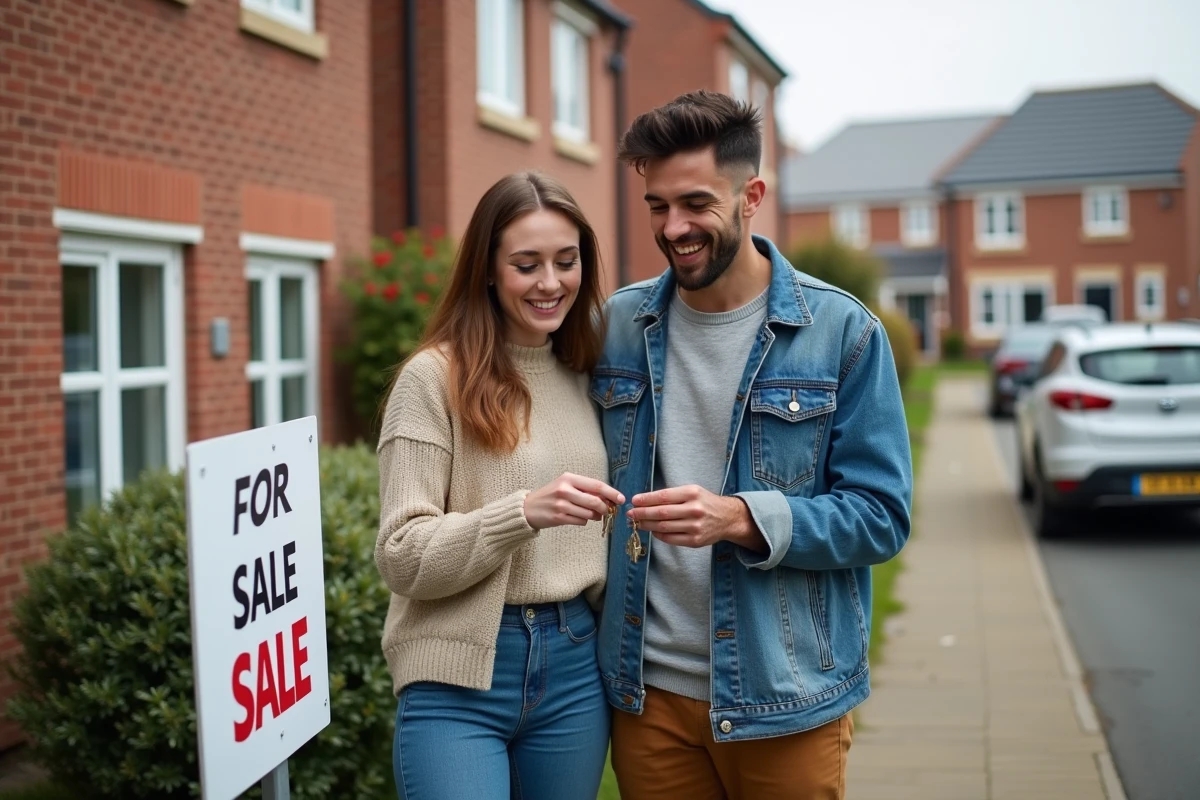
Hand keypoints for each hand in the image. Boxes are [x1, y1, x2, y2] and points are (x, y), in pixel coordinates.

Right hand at [524, 473, 624, 530]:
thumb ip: (585, 490)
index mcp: (568, 478)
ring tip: (590, 514)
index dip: (612, 493)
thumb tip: (608, 498)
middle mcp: (564, 490)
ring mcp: (561, 505)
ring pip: (589, 514)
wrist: (528, 507)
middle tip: (608, 511)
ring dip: (595, 516)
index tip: (621, 499)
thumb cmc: (551, 495)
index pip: (596, 485)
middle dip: (605, 508)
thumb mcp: (566, 486)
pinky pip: (581, 521)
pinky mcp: (558, 518)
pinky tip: (577, 517)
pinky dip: (584, 521)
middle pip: (595, 501)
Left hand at [628, 485, 766, 552]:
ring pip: (664, 527)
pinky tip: (652, 530)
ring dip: (647, 525)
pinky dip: (658, 535)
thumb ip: (672, 495)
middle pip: (661, 513)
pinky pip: (671, 539)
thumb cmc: (705, 502)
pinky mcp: (695, 541)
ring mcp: (695, 526)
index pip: (663, 496)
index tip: (634, 500)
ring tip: (637, 522)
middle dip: (642, 513)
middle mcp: (694, 509)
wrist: (728, 518)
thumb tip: (645, 500)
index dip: (646, 499)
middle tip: (631, 513)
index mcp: (692, 493)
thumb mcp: (692, 491)